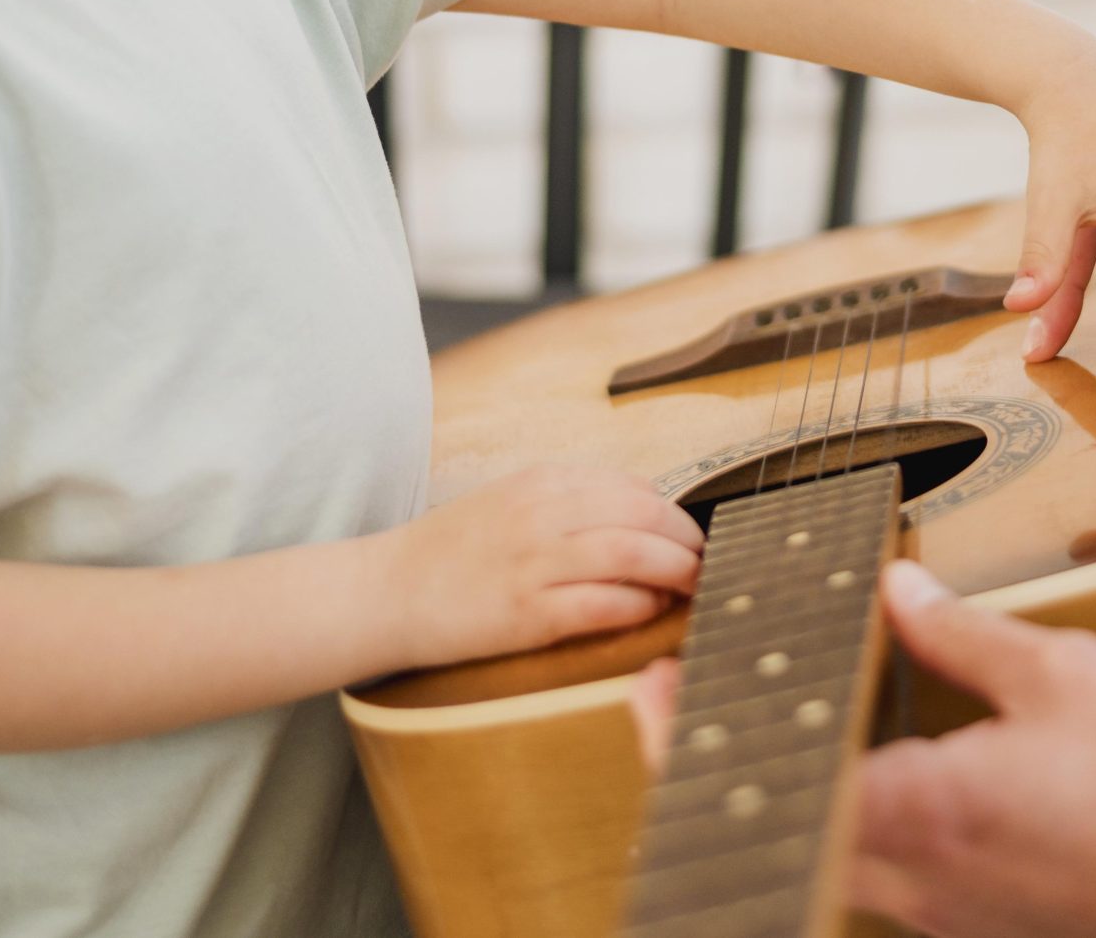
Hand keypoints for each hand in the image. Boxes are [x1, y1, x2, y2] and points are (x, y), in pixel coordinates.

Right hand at [377, 466, 700, 671]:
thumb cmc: (456, 552)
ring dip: (675, 571)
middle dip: (687, 541)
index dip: (675, 513)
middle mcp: (542, 514)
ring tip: (693, 586)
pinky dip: (637, 606)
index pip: (633, 487)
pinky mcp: (526, 613)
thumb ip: (569, 503)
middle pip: (643, 516)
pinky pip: (602, 604)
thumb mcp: (512, 503)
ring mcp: (534, 562)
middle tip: (707, 563)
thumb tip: (640, 518)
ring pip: (632, 554)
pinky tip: (649, 610)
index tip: (693, 535)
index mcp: (542, 482)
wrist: (387, 591)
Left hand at [629, 562, 1095, 937]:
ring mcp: (945, 913)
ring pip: (826, 859)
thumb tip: (897, 595)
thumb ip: (964, 635)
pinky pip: (880, 876)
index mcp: (924, 811)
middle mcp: (917, 879)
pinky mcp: (978, 924)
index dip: (687, 740)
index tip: (652, 689)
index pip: (770, 783)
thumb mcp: (1064, 676)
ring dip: (787, 798)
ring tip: (771, 728)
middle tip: (690, 704)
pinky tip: (864, 776)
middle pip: (778, 833)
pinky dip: (846, 823)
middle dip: (721, 768)